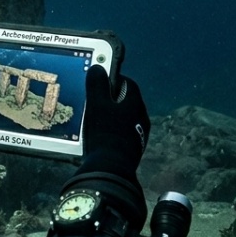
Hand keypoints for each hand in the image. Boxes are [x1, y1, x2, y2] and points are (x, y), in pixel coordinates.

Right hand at [79, 65, 149, 182]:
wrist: (112, 169)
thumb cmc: (105, 133)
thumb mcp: (97, 104)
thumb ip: (97, 84)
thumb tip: (97, 67)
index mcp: (135, 104)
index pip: (128, 83)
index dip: (113, 79)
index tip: (100, 80)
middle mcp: (141, 117)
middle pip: (126, 101)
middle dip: (111, 98)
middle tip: (94, 100)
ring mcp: (138, 134)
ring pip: (125, 118)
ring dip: (112, 116)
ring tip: (95, 119)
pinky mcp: (133, 148)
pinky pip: (123, 133)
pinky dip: (113, 130)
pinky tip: (100, 137)